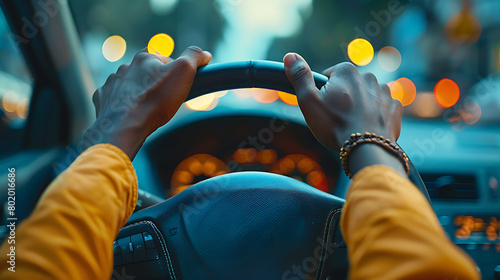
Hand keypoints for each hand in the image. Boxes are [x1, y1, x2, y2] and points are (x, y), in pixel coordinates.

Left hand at [83, 46, 211, 159]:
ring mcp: (111, 84)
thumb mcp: (184, 72)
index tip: (178, 84)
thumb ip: (194, 57)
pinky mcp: (103, 100)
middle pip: (145, 71)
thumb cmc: (155, 99)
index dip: (173, 70)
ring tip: (148, 109)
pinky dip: (121, 104)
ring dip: (137, 93)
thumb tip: (204, 53)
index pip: (163, 58)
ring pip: (128, 85)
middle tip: (165, 99)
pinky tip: (130, 114)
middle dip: (155, 82)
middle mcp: (125, 67)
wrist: (125, 126)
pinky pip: (113, 98)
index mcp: (144, 58)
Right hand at [283, 53, 402, 152]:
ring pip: (366, 97)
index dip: (323, 93)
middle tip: (336, 119)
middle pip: (348, 86)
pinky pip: (382, 108)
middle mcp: (368, 76)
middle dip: (342, 99)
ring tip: (352, 125)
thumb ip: (300, 76)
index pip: (329, 76)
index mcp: (347, 71)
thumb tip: (290, 56)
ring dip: (359, 107)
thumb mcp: (308, 101)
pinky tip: (367, 127)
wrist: (366, 149)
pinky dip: (375, 116)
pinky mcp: (395, 108)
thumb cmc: (334, 125)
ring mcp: (384, 92)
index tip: (323, 108)